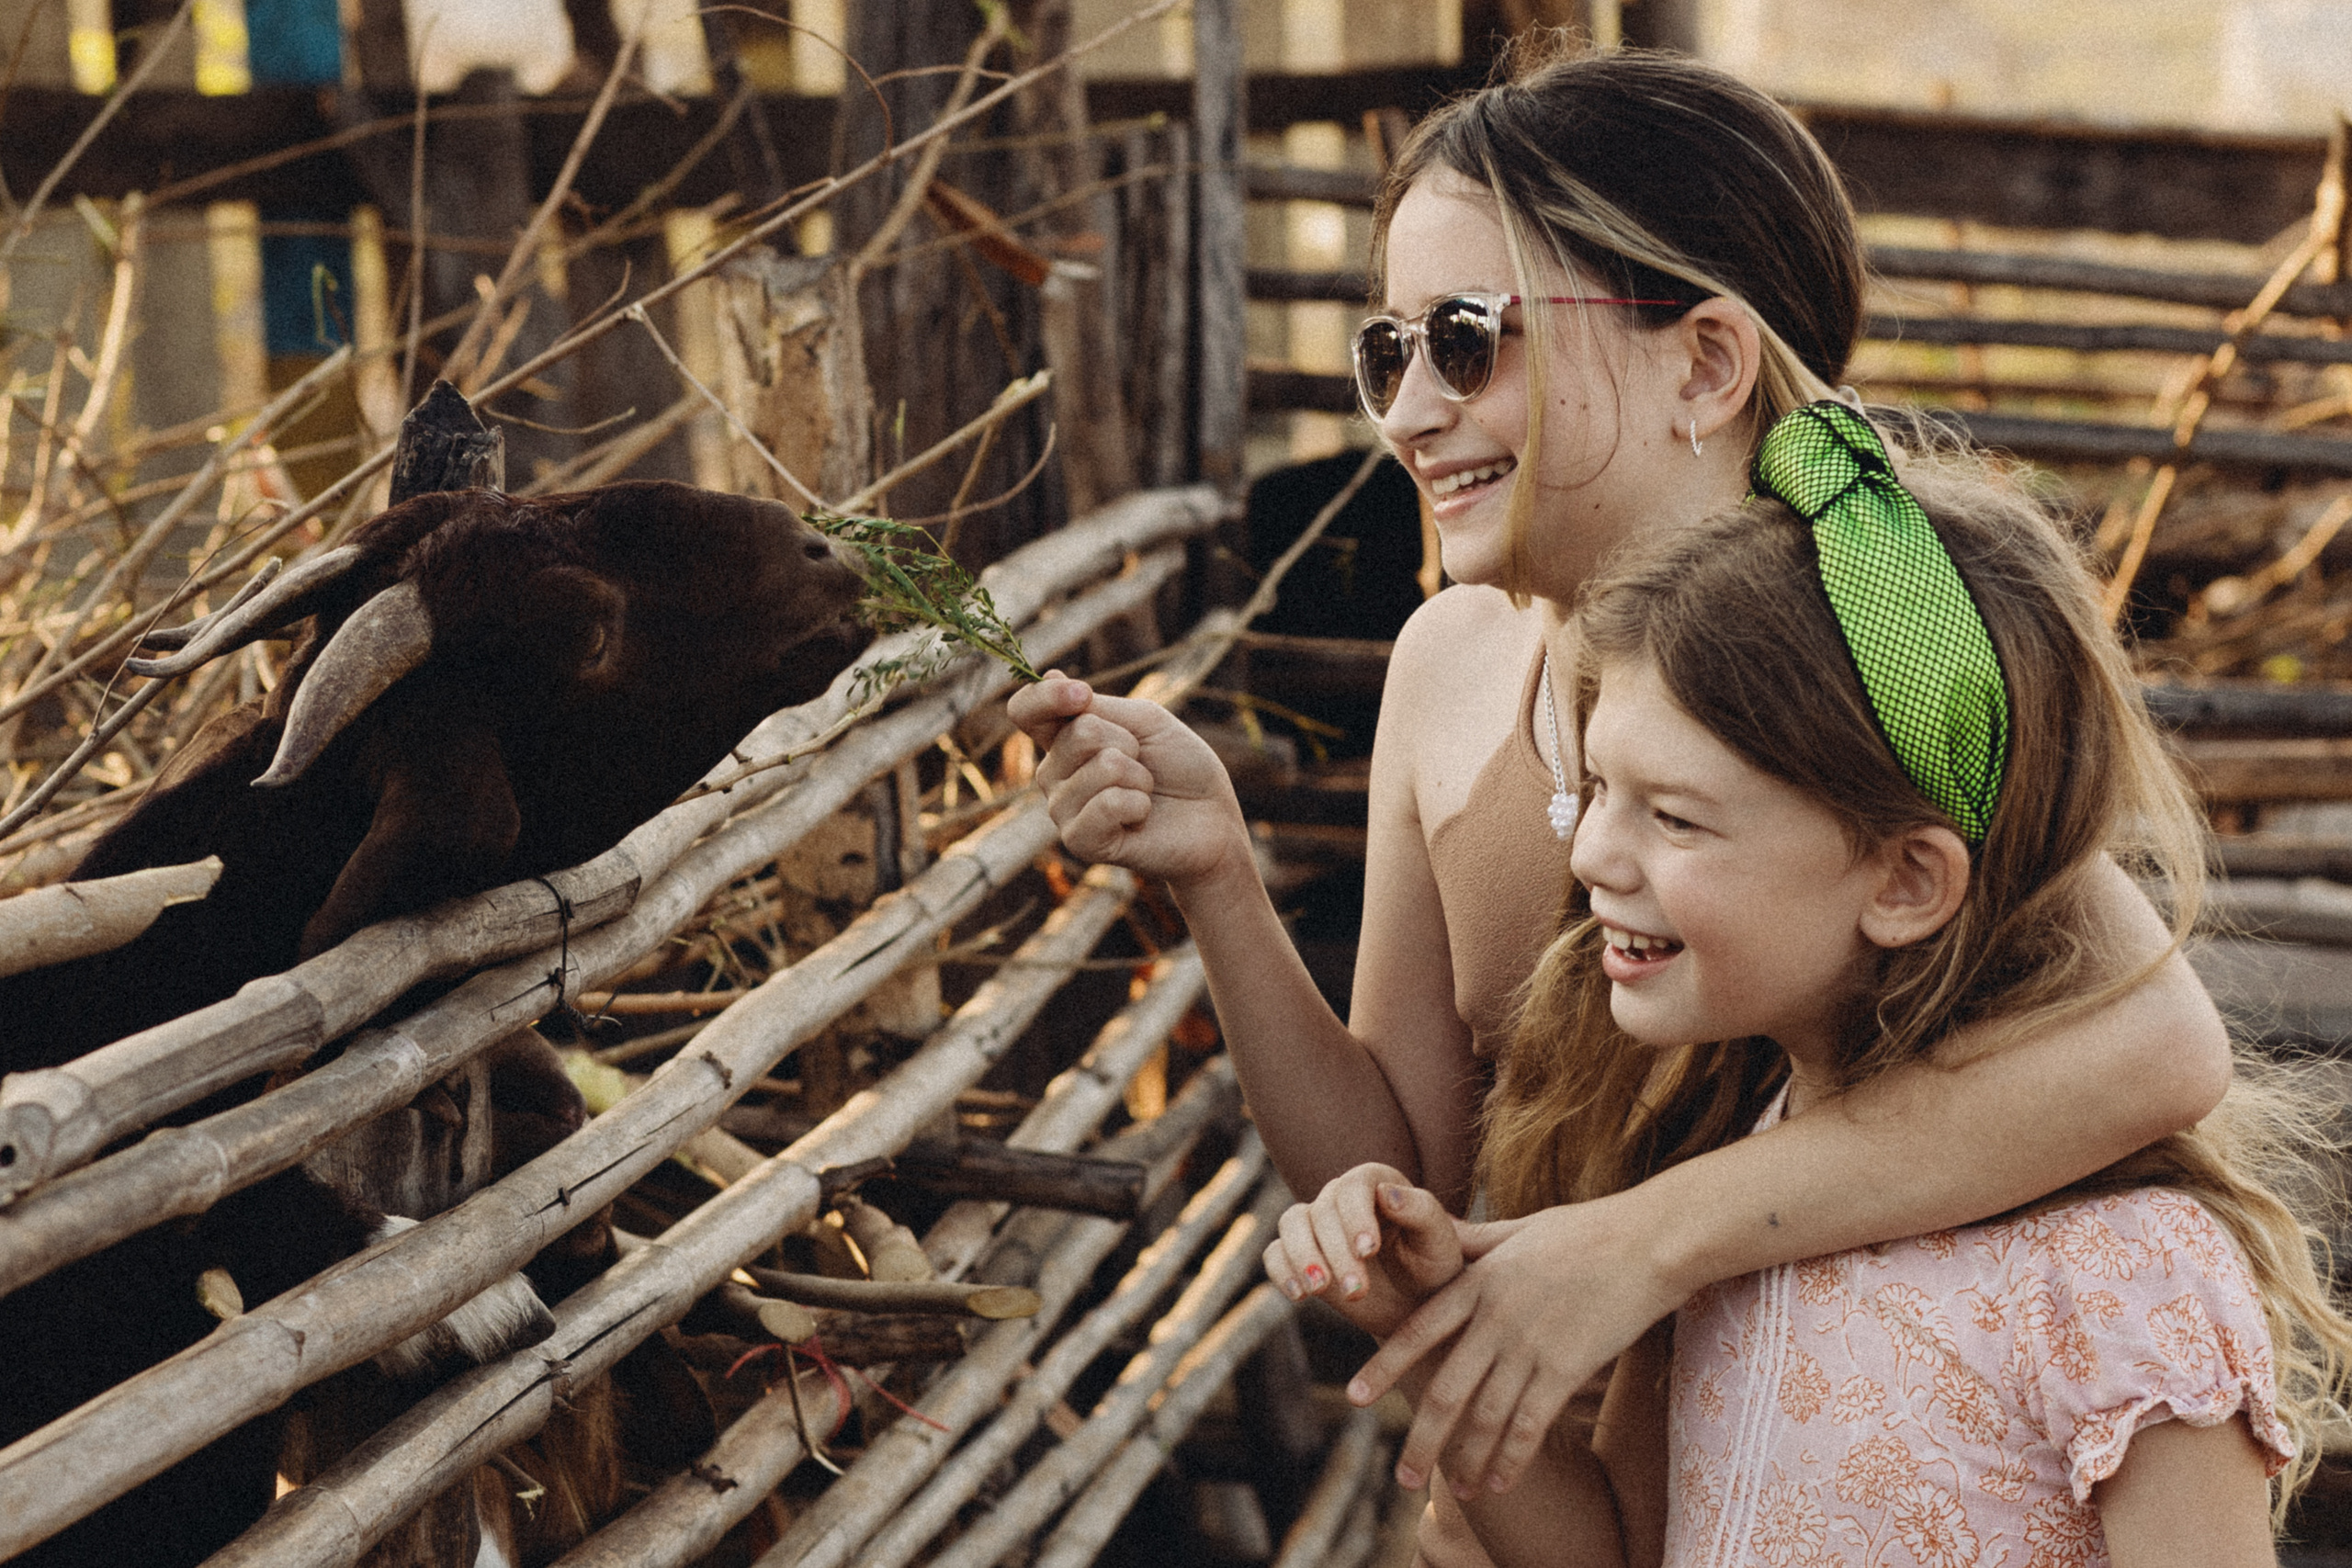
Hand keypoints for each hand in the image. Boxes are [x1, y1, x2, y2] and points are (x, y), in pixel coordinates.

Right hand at [1007, 671, 1251, 889]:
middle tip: (1143, 764)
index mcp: (1063, 738)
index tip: (1081, 694)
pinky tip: (1141, 817)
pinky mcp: (1081, 841)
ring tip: (1144, 793)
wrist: (1213, 820)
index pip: (1025, 710)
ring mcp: (1063, 809)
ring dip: (1139, 777)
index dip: (1046, 696)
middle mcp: (1053, 774)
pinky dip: (1138, 804)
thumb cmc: (1179, 767)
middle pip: (1078, 733)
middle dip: (1127, 742)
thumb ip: (1096, 706)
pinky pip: (1107, 805)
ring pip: (1102, 767)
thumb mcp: (1144, 722)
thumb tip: (1051, 674)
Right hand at [1264, 1165, 1465, 1339]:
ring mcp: (1317, 1225)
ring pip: (1291, 1224)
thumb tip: (1387, 1193)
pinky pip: (1275, 1253)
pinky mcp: (1301, 1256)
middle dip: (1336, 1253)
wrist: (1416, 1303)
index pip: (1353, 1186)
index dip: (1355, 1216)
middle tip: (1357, 1291)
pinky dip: (1282, 1271)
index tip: (1368, 1251)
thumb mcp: (1440, 1242)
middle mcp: (1341, 1198)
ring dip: (1302, 1257)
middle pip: (1322, 1211)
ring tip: (1319, 1290)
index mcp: (1376, 1183)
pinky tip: (1299, 1296)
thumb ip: (1421, 1212)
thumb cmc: (1434, 1266)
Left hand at [1347, 1194, 1684, 1498]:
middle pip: (1444, 1391)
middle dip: (1421, 1441)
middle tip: (1403, 1478)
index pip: (1417, 1332)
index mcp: (1478, 1282)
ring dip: (1466, 1461)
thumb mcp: (1519, 1229)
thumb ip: (1476, 1242)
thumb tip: (1436, 1228)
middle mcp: (1496, 1318)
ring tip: (1456, 1491)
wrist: (1648, 1241)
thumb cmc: (1587, 1231)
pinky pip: (1530, 1426)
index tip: (1354, 1397)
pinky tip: (1500, 1484)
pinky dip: (1512, 1461)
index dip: (1383, 1367)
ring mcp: (1531, 1346)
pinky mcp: (1568, 1368)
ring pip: (1485, 1419)